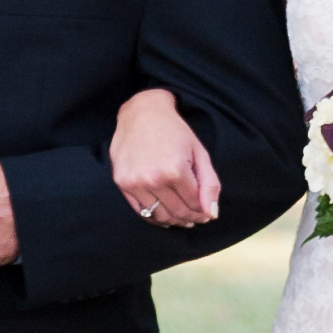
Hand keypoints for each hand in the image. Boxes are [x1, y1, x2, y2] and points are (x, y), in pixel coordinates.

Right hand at [110, 88, 220, 227]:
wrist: (142, 112)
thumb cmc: (174, 131)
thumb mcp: (199, 152)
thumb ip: (209, 184)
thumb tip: (211, 214)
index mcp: (175, 170)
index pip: (194, 204)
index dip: (203, 212)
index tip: (206, 214)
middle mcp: (153, 178)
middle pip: (178, 212)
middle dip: (191, 218)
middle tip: (196, 218)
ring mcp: (135, 182)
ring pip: (159, 215)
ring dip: (173, 220)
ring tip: (181, 217)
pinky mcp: (122, 182)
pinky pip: (140, 210)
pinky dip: (154, 215)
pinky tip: (163, 212)